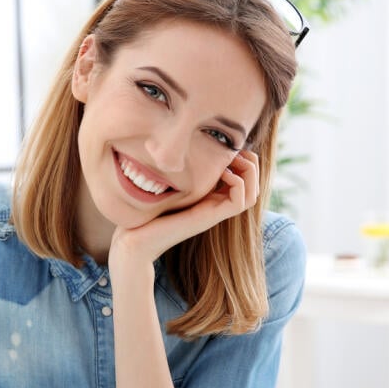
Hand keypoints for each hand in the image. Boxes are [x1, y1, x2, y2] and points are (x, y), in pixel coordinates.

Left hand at [109, 150, 259, 269]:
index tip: (228, 147)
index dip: (243, 160)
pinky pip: (239, 202)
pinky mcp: (208, 218)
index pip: (243, 180)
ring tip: (231, 161)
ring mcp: (213, 213)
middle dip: (251, 164)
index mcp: (208, 198)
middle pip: (253, 188)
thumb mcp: (165, 184)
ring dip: (249, 173)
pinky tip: (222, 173)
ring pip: (251, 196)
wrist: (135, 240)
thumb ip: (177, 170)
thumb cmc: (144, 213)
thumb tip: (177, 147)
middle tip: (235, 151)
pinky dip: (238, 183)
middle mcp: (215, 206)